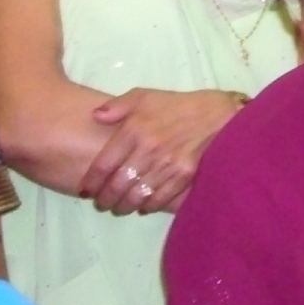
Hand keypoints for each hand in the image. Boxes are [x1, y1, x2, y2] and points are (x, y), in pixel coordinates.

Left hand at [79, 88, 240, 214]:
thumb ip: (118, 105)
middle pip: (117, 185)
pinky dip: (147, 206)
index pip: (104, 164)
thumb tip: (96, 116)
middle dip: (105, 199)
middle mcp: (148, 149)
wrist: (217, 113)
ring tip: (119, 208)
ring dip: (123, 206)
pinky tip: (143, 206)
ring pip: (136, 195)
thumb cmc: (176, 106)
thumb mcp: (145, 96)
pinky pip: (159, 198)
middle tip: (101, 204)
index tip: (85, 191)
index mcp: (134, 129)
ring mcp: (167, 164)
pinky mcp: (184, 175)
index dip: (91, 182)